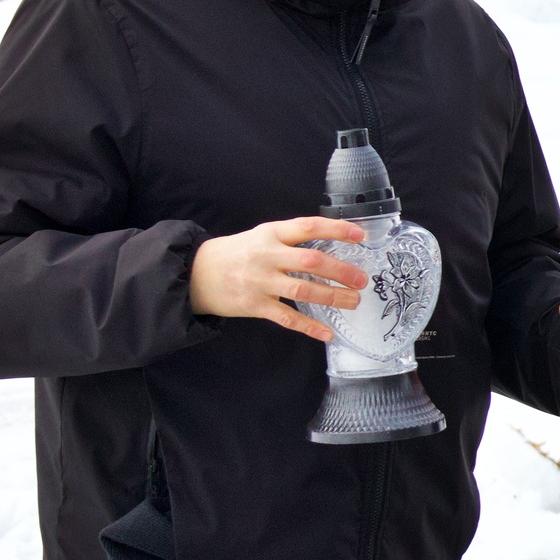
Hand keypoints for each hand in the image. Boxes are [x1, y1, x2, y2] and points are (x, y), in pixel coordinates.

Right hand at [189, 216, 369, 343]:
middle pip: (311, 260)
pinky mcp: (255, 305)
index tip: (360, 235)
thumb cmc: (238, 252)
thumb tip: (332, 241)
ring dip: (332, 296)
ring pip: (303, 289)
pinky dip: (308, 326)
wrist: (197, 273)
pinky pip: (286, 317)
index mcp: (272, 233)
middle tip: (362, 279)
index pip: (309, 226)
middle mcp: (268, 255)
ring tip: (353, 301)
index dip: (336, 229)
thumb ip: (291, 238)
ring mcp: (261, 281)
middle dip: (341, 270)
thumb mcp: (262, 235)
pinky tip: (326, 333)